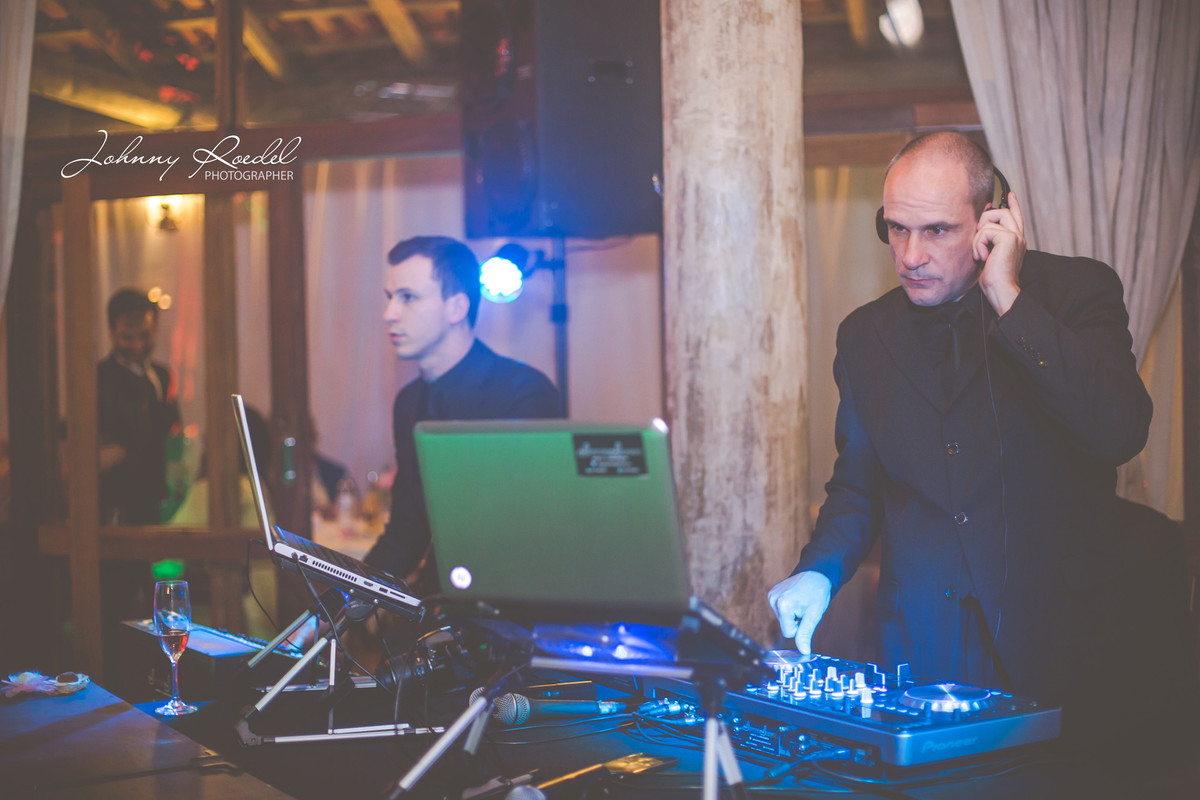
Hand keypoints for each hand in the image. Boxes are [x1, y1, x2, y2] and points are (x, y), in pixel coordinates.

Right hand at [767, 571, 831, 654]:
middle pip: (784, 625)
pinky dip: (788, 607)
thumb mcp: (814, 615)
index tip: (806, 614)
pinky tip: (795, 598)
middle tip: (805, 607)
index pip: (788, 632)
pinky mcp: (772, 593)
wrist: (816, 574)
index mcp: (783, 605)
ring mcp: (771, 595)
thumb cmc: (818, 593)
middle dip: (795, 620)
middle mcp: (774, 599)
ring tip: (801, 601)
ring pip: (782, 619)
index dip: (800, 627)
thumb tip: (804, 652)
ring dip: (792, 614)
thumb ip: (806, 634)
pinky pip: (780, 610)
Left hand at [973, 191, 1026, 315]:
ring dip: (979, 236)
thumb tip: (981, 225)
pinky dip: (978, 244)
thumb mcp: (988, 256)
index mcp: (1015, 240)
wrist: (1000, 290)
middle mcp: (1018, 236)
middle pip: (1002, 211)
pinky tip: (982, 257)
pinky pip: (985, 231)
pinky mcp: (1009, 238)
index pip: (1016, 217)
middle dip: (985, 219)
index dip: (1013, 204)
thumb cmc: (993, 280)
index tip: (1010, 194)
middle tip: (980, 240)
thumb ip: (988, 241)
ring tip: (981, 254)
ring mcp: (1015, 236)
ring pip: (992, 218)